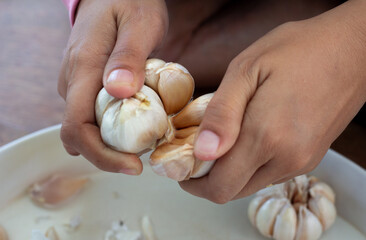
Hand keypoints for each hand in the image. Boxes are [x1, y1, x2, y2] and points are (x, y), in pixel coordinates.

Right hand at [58, 0, 167, 173]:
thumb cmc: (129, 1)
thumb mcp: (140, 23)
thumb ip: (129, 56)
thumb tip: (118, 92)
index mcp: (83, 68)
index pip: (77, 127)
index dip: (102, 155)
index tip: (134, 166)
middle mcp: (72, 81)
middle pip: (81, 135)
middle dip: (111, 154)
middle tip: (147, 156)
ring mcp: (76, 84)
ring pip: (88, 127)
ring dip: (114, 142)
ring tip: (149, 137)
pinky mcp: (86, 85)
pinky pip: (95, 114)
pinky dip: (116, 127)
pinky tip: (140, 121)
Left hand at [180, 0, 365, 202]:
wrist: (353, 48)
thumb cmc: (298, 50)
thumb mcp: (246, 69)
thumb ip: (221, 114)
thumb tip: (202, 153)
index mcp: (266, 136)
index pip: (219, 186)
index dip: (193, 181)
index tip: (182, 163)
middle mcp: (286, 158)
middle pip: (232, 191)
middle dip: (207, 178)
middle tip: (197, 149)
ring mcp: (301, 161)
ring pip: (250, 185)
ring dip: (229, 170)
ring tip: (221, 138)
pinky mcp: (310, 157)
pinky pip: (269, 174)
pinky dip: (249, 164)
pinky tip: (246, 137)